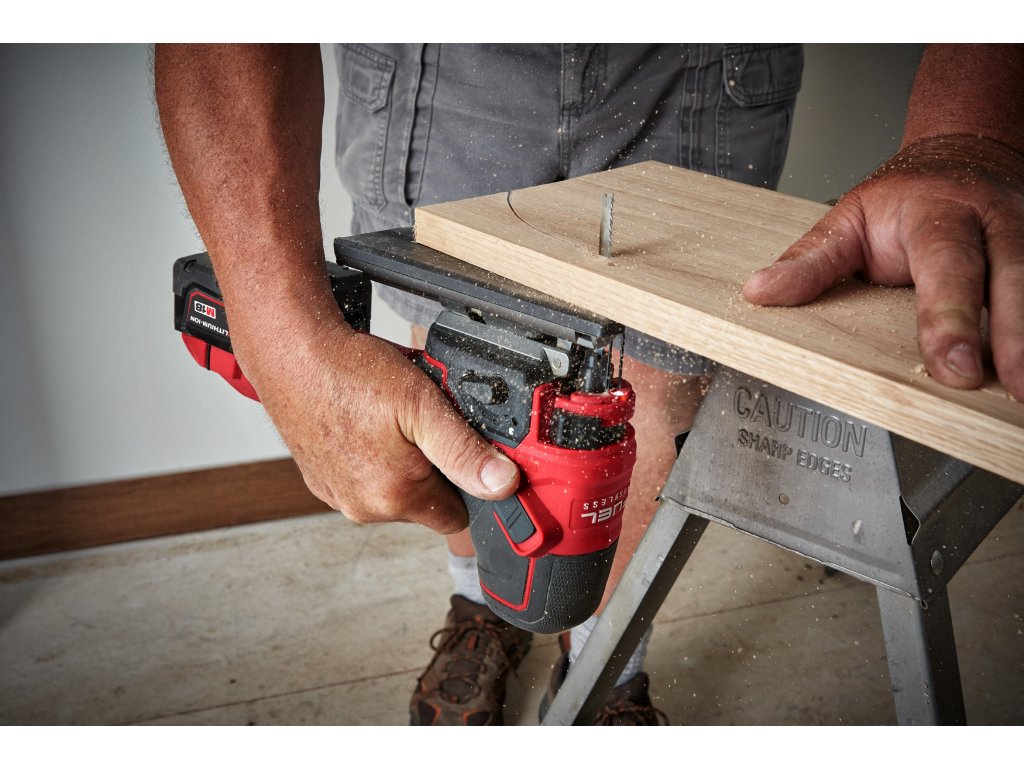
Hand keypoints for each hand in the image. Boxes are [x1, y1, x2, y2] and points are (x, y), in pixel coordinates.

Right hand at [238, 315, 519, 533]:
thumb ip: (465, 450)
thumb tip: (501, 484)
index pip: (456, 517)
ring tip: (391, 418)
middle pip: (425, 504)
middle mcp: (364, 508)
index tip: (465, 453)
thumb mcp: (423, 404)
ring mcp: (338, 496)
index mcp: (395, 496)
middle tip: (424, 423)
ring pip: (394, 491)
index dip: (468, 484)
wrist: (290, 353)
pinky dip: (371, 457)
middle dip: (434, 469)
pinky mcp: (321, 480)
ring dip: (402, 462)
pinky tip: (366, 423)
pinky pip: (363, 479)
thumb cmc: (349, 372)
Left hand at [743, 134, 1023, 399]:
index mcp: (938, 213)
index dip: (949, 316)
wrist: (963, 152)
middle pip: (1011, 277)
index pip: (945, 264)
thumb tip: (761, 292)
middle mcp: (993, 221)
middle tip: (1010, 386)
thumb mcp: (847, 219)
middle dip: (1012, 336)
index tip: (951, 364)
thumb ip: (810, 260)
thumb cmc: (905, 197)